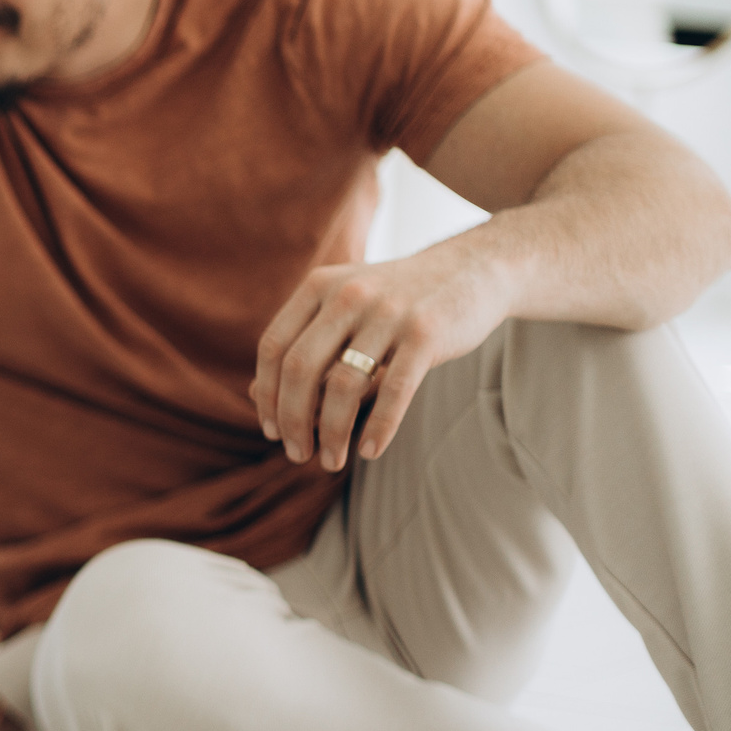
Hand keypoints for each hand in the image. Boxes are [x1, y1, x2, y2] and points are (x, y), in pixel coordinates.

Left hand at [252, 249, 510, 471]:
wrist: (474, 270)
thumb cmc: (397, 301)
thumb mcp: (345, 309)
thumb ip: (304, 344)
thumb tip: (256, 395)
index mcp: (319, 286)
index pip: (274, 347)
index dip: (267, 395)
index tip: (271, 430)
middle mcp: (348, 294)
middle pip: (299, 369)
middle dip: (292, 420)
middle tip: (297, 454)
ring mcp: (388, 312)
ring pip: (343, 385)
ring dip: (331, 432)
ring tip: (331, 461)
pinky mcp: (426, 332)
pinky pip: (394, 391)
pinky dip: (378, 427)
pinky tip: (369, 451)